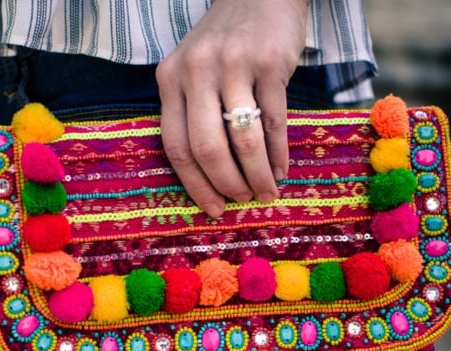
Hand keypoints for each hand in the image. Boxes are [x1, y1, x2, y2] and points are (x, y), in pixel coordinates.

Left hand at [156, 0, 308, 217]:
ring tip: (266, 192)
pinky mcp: (270, 63)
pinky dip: (278, 153)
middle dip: (226, 184)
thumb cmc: (225, 42)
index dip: (195, 184)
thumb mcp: (192, 69)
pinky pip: (274, 120)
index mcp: (170, 79)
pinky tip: (281, 170)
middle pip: (206, 148)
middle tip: (241, 201)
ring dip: (256, 174)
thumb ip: (192, 112)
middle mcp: (196, 72)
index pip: (176, 145)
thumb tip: (208, 177)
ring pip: (243, 139)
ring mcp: (234, 66)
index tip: (212, 208)